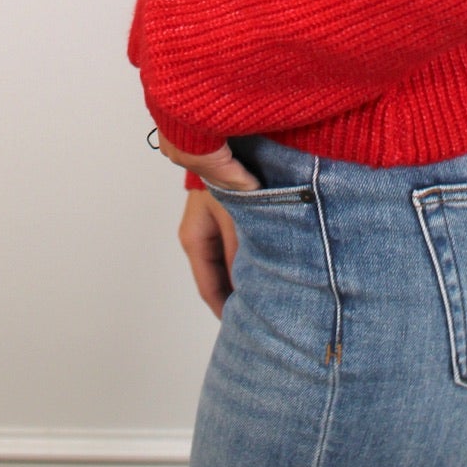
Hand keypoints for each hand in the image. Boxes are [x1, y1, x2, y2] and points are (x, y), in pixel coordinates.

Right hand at [152, 134, 258, 318]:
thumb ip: (242, 254)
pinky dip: (251, 255)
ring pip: (230, 261)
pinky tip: (271, 262)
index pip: (209, 289)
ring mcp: (211, 223)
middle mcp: (199, 234)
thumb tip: (252, 291)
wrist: (229, 137)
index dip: (227, 311)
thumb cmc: (228, 171)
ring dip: (248, 274)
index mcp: (194, 238)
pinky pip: (237, 244)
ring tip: (272, 293)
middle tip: (265, 316)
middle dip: (240, 295)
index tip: (246, 329)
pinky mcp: (226, 213)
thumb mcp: (237, 218)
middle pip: (219, 277)